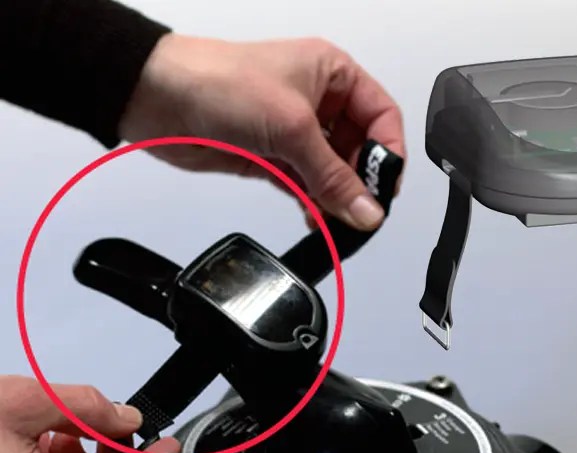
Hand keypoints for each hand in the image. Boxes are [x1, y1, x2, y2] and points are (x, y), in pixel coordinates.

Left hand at [118, 35, 405, 230]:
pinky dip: (314, 205)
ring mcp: (294, 133)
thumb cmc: (220, 83)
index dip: (389, 153)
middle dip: (361, 183)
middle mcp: (318, 103)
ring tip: (340, 223)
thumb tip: (368, 211)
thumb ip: (333, 177)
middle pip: (359, 150)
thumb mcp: (292, 128)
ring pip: (331, 173)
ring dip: (337, 199)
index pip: (381, 116)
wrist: (158, 98)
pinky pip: (306, 186)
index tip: (386, 189)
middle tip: (362, 213)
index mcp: (333, 75)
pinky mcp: (273, 158)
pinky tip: (318, 220)